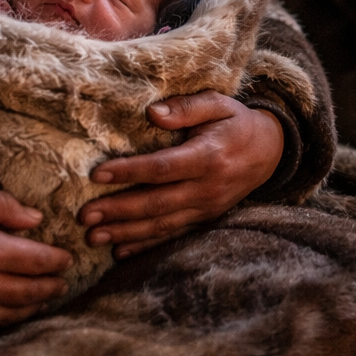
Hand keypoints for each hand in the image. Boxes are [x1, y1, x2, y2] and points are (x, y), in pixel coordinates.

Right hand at [0, 180, 71, 331]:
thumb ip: (2, 206)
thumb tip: (35, 219)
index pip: (38, 262)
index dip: (58, 261)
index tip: (67, 258)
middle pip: (29, 293)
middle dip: (51, 286)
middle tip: (62, 282)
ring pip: (9, 316)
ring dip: (31, 308)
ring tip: (42, 300)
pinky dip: (0, 325)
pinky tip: (5, 318)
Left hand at [81, 92, 282, 258]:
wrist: (271, 151)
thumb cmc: (237, 122)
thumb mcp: (219, 103)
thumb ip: (187, 107)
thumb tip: (153, 112)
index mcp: (208, 156)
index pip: (162, 168)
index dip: (129, 172)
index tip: (96, 175)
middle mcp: (207, 187)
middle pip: (157, 203)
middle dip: (118, 211)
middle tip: (84, 216)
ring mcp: (207, 207)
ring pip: (162, 224)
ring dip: (126, 233)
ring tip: (93, 238)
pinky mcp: (205, 219)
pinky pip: (173, 235)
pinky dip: (145, 246)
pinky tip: (120, 252)